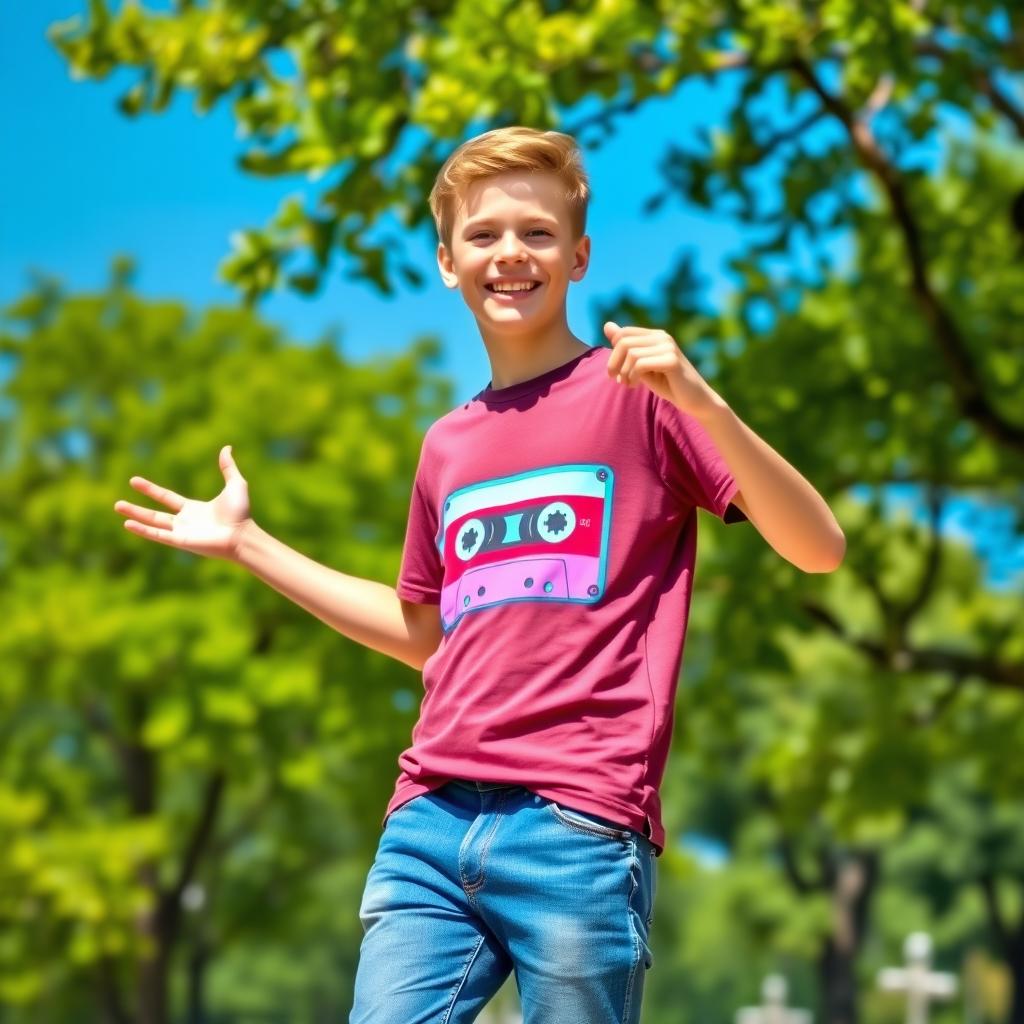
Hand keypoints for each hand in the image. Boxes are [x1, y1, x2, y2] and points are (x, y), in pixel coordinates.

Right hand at [114, 445, 252, 560]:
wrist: (243, 534)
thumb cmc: (241, 513)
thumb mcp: (235, 484)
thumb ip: (228, 467)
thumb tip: (227, 447)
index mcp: (194, 510)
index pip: (166, 498)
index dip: (150, 490)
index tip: (133, 481)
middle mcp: (185, 522)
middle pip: (154, 514)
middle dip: (136, 508)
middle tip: (117, 503)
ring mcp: (181, 533)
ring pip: (152, 523)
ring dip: (135, 516)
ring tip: (118, 508)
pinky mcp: (180, 541)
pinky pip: (158, 535)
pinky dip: (143, 530)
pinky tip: (127, 524)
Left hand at [603, 321, 721, 416]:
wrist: (695, 400)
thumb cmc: (668, 384)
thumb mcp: (641, 365)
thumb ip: (626, 347)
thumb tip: (607, 325)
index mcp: (656, 335)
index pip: (623, 333)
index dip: (613, 353)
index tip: (614, 372)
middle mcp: (663, 337)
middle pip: (623, 342)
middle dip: (614, 363)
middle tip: (617, 380)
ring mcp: (668, 347)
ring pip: (631, 354)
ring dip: (624, 372)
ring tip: (628, 384)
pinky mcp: (672, 361)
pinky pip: (640, 364)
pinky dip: (633, 376)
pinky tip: (635, 385)